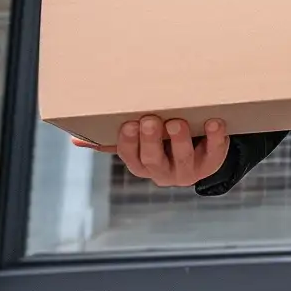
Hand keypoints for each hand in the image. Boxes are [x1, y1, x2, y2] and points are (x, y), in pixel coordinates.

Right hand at [72, 115, 230, 186]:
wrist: (204, 156)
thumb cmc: (165, 142)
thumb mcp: (141, 142)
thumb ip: (112, 140)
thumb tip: (74, 138)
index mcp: (142, 164)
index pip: (130, 156)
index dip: (129, 142)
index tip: (129, 123)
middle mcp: (163, 171)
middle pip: (153, 160)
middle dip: (151, 140)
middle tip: (151, 119)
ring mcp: (188, 170)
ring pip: (182, 158)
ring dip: (179, 140)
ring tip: (177, 121)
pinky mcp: (212, 162)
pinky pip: (215, 152)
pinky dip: (215, 137)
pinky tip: (214, 122)